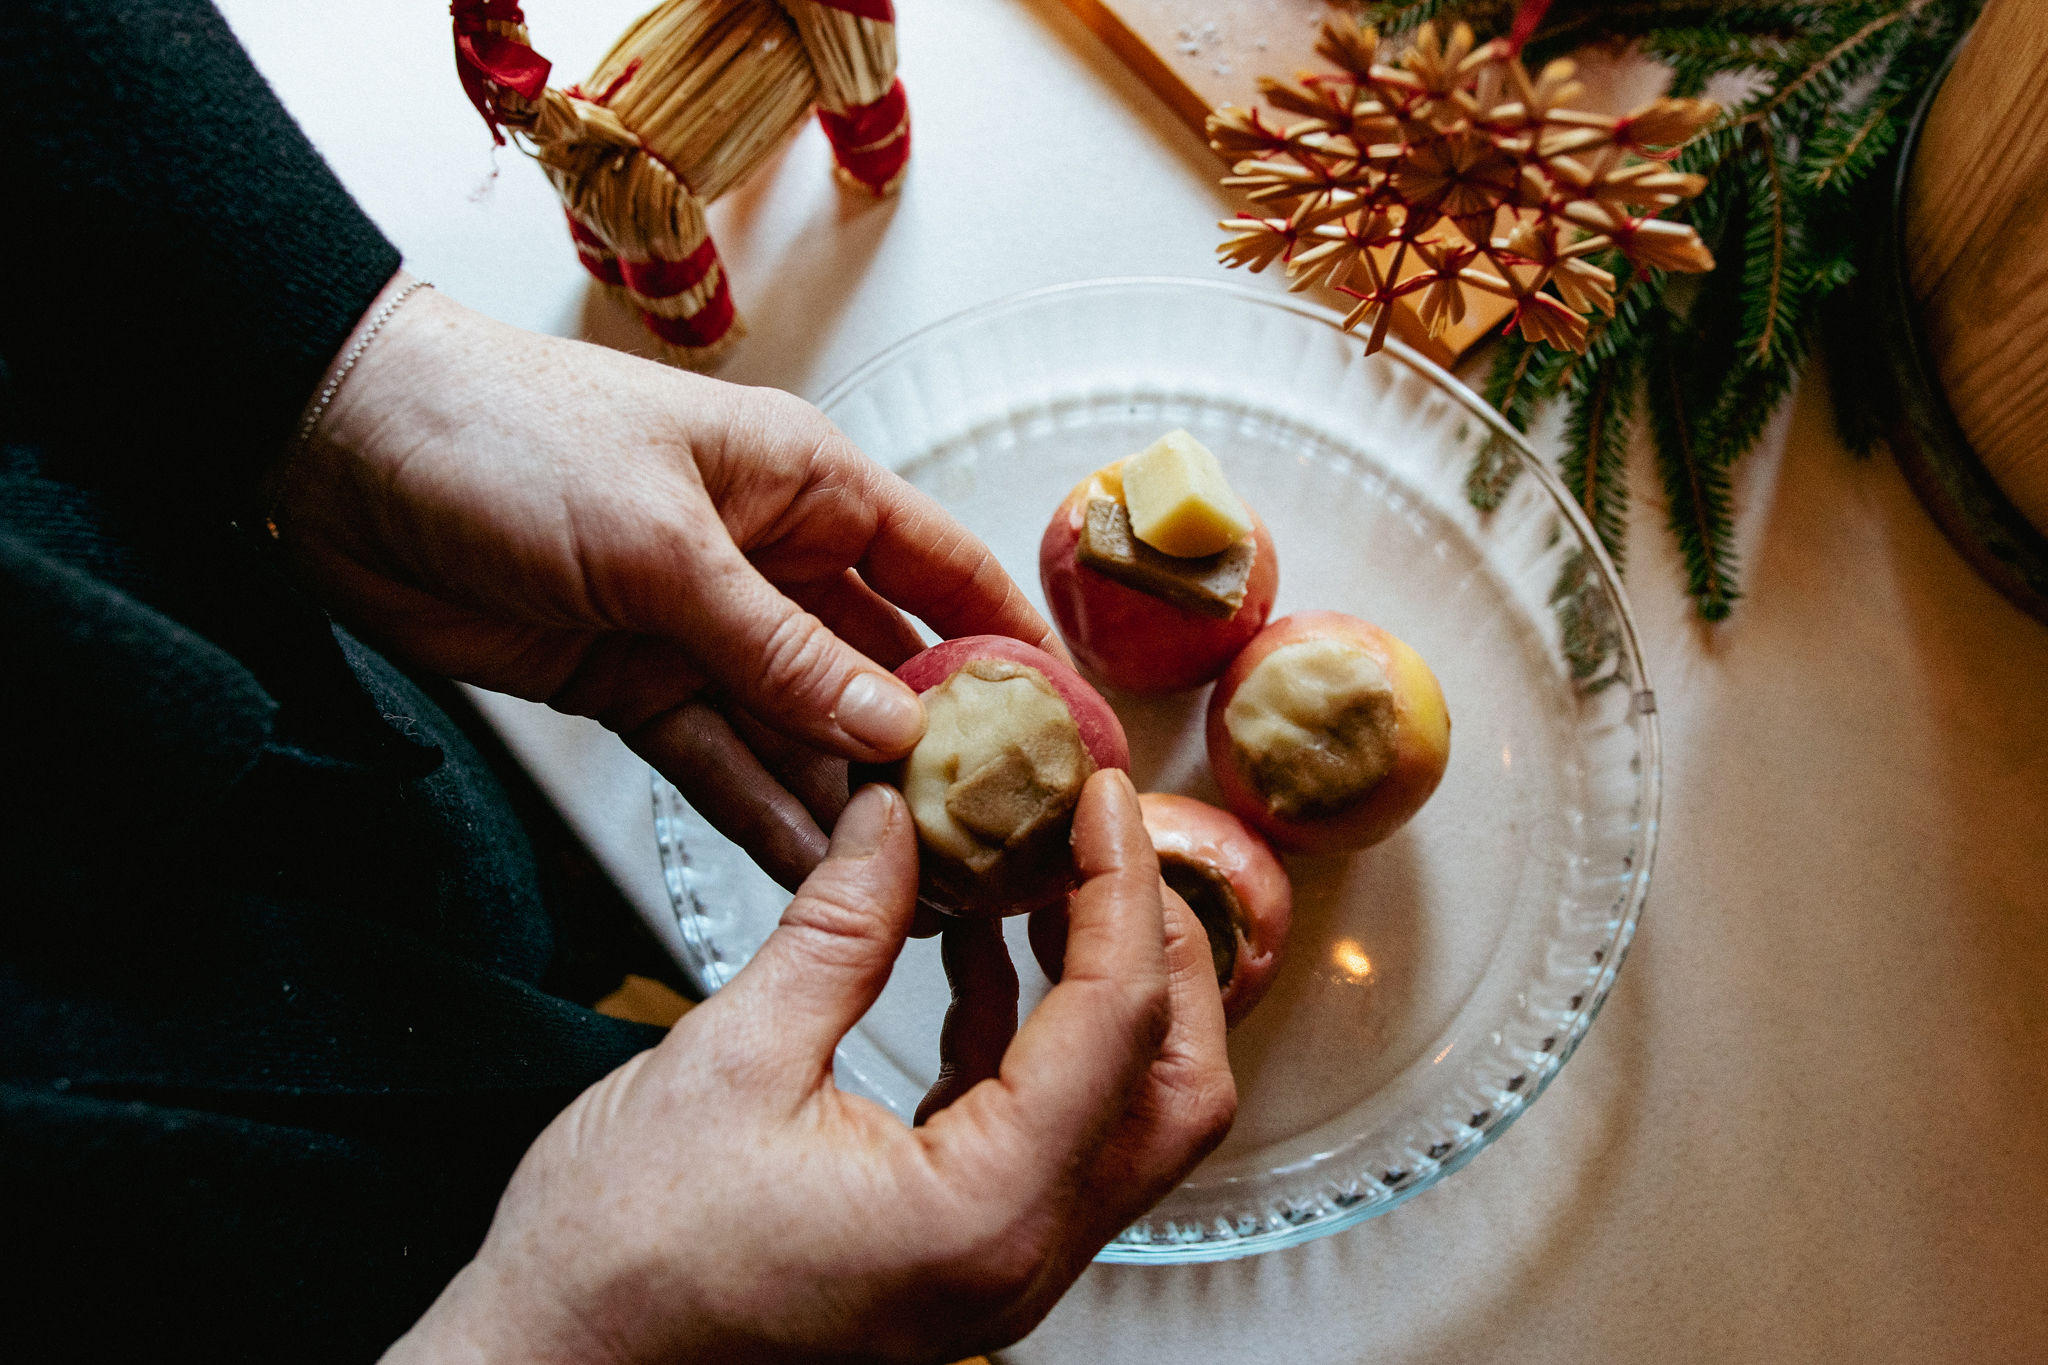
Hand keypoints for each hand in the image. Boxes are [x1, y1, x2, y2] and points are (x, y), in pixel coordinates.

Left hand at [277, 273, 1057, 888]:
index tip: (1068, 727)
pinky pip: (720, 760)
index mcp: (805, 486)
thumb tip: (894, 728)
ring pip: (805, 732)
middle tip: (995, 841)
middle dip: (936, 753)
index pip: (942, 569)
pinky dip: (762, 812)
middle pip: (882, 670)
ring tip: (922, 886)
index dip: (1013, 646)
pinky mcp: (637, 686)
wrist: (339, 454)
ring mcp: (705, 630)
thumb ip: (779, 647)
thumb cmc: (510, 437)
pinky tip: (816, 870)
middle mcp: (772, 561)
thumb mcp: (664, 541)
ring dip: (853, 801)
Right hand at [383, 771, 1234, 1363]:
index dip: (1122, 890)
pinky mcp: (957, 1255)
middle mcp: (1017, 1259)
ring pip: (1125, 1115)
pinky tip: (978, 956)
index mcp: (980, 1215)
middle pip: (1173, 1089)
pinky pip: (1045, 1134)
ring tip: (1049, 878)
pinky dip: (1034, 1037)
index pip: (1116, 1026)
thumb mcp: (732, 1057)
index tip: (1103, 797)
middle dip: (1159, 954)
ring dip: (1104, 991)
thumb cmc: (619, 1257)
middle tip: (1108, 843)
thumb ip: (840, 927)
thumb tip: (897, 814)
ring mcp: (995, 1269)